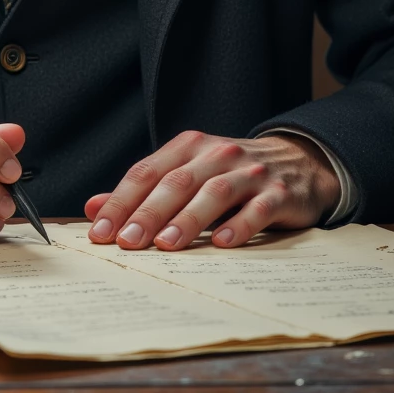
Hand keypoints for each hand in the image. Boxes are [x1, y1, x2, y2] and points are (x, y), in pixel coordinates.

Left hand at [84, 131, 341, 251]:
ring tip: (166, 245)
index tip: (101, 231)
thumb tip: (94, 208)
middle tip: (126, 242)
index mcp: (189, 147)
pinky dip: (240, 225)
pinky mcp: (280, 193)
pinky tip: (222, 244)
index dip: (121, 200)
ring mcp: (250, 172)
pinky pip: (258, 208)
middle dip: (148, 212)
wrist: (299, 163)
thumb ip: (143, 192)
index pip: (147, 171)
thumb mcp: (188, 175)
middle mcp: (217, 153)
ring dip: (188, 219)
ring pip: (214, 192)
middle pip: (177, 182)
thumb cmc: (232, 175)